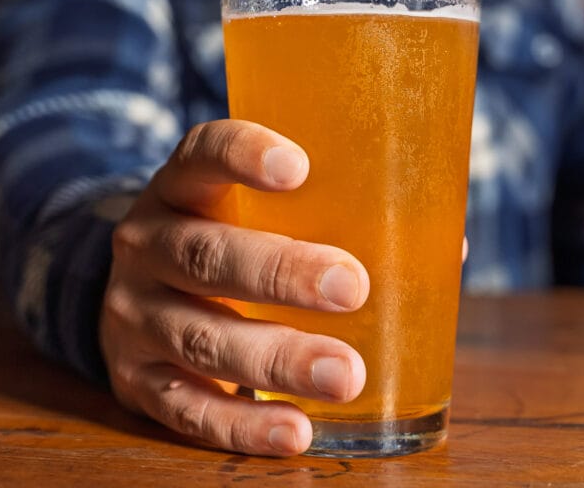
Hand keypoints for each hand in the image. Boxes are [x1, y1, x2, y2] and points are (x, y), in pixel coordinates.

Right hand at [99, 120, 368, 455]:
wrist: (133, 297)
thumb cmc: (225, 240)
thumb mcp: (251, 212)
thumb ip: (333, 216)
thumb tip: (450, 248)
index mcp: (182, 185)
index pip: (203, 152)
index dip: (244, 154)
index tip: (300, 168)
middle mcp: (147, 241)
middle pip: (206, 253)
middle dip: (280, 272)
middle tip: (351, 287)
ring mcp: (133, 313)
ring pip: (201, 336)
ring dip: (278, 357)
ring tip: (346, 374)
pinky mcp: (135, 380)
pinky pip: (187, 408)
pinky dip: (243, 424)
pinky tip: (296, 430)